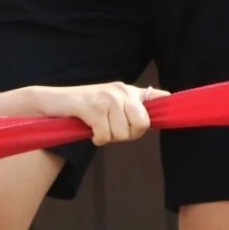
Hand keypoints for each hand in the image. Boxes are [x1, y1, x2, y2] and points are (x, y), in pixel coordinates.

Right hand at [31, 82, 169, 146]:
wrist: (52, 102)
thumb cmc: (84, 109)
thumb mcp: (111, 106)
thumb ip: (131, 111)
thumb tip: (152, 121)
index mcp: (129, 91)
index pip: (159, 98)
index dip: (169, 110)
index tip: (177, 116)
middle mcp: (121, 90)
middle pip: (142, 125)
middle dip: (127, 135)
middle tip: (112, 130)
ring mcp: (106, 97)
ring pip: (122, 134)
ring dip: (108, 138)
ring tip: (97, 127)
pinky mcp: (91, 106)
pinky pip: (105, 135)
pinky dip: (97, 139)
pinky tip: (89, 129)